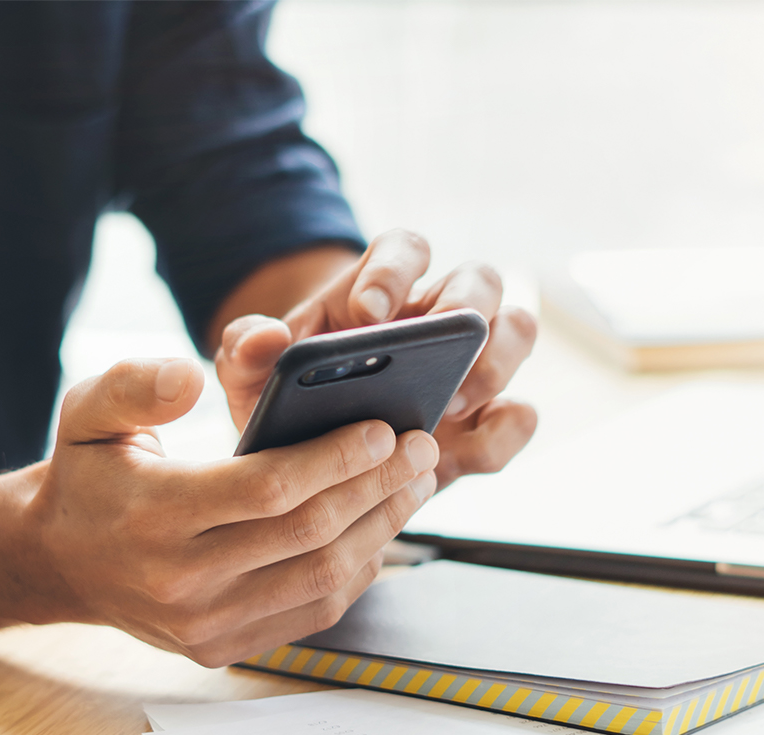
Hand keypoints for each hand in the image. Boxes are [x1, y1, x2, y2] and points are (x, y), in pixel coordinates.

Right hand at [21, 357, 437, 665]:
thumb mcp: (88, 412)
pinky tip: (380, 530)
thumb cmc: (90, 477)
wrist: (62, 562)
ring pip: (323, 578)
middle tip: (420, 449)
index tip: (384, 430)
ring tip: (416, 485)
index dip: (335, 458)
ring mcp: (206, 625)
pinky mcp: (224, 647)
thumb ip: (137, 385)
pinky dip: (358, 571)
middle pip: (309, 534)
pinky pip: (313, 612)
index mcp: (153, 516)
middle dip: (378, 487)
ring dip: (381, 528)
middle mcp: (181, 582)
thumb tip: (193, 376)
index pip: (267, 489)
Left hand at [215, 229, 537, 489]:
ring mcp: (470, 366)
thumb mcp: (252, 375)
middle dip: (464, 309)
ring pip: (517, 332)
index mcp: (380, 291)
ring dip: (497, 363)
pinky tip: (459, 455)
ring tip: (451, 405)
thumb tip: (265, 337)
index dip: (394, 271)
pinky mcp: (485, 420)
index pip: (404, 250)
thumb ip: (245, 349)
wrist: (314, 447)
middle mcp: (436, 319)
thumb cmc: (289, 397)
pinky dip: (504, 431)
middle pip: (480, 281)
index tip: (367, 315)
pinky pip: (519, 416)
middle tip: (431, 356)